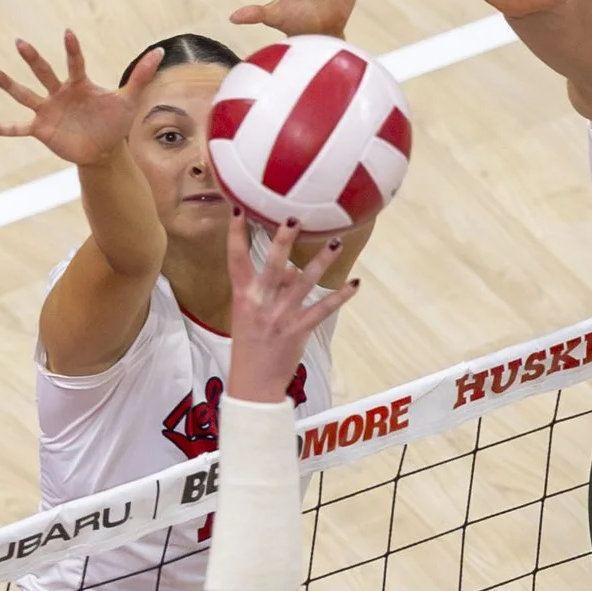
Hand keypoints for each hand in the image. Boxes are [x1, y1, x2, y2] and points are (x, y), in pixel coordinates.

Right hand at [0, 33, 160, 165]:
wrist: (104, 150)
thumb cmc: (114, 122)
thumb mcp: (128, 100)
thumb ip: (141, 76)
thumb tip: (160, 52)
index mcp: (78, 84)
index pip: (74, 63)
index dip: (72, 50)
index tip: (68, 34)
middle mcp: (59, 93)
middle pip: (44, 73)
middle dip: (33, 60)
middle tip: (20, 43)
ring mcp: (47, 110)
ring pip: (24, 95)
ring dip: (7, 84)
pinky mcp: (40, 130)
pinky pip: (15, 129)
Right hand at [224, 217, 359, 400]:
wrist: (254, 382)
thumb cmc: (250, 344)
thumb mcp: (249, 313)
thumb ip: (270, 288)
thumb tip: (292, 268)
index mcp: (242, 296)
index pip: (236, 259)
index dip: (236, 234)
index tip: (239, 208)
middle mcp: (260, 302)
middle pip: (272, 266)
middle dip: (282, 242)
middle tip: (294, 219)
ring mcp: (281, 316)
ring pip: (303, 283)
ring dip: (321, 262)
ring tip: (336, 242)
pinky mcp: (299, 330)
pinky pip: (323, 309)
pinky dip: (340, 296)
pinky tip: (355, 283)